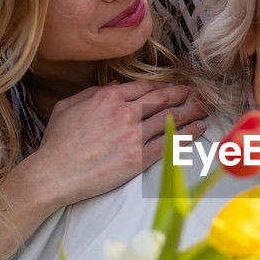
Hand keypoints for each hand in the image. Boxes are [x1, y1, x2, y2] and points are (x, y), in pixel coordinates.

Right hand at [33, 80, 208, 206]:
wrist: (55, 173)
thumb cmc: (57, 143)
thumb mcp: (68, 107)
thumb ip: (93, 93)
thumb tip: (117, 86)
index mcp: (107, 97)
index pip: (143, 87)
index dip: (162, 85)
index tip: (173, 86)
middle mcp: (124, 112)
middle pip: (162, 99)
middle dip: (182, 95)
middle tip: (197, 93)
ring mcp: (133, 135)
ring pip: (169, 119)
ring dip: (191, 113)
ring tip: (204, 109)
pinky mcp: (138, 158)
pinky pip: (169, 143)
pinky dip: (187, 135)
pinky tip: (199, 130)